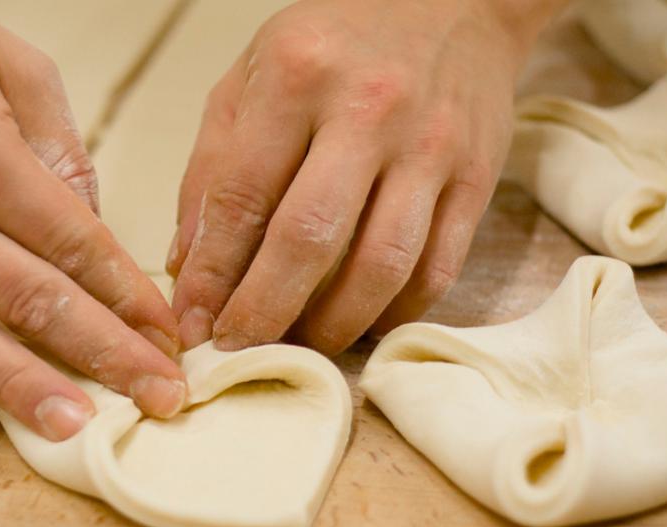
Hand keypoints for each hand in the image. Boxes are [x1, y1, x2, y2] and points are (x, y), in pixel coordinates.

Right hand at [0, 0, 186, 458]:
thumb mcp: (13, 64)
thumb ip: (60, 148)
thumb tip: (93, 226)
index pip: (71, 242)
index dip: (127, 295)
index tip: (166, 335)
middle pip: (26, 296)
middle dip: (101, 353)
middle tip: (155, 395)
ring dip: (17, 386)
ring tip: (71, 427)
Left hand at [168, 0, 566, 353]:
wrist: (455, 5)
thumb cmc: (337, 43)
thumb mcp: (254, 74)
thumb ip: (214, 164)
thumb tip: (189, 264)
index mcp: (297, 73)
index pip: (241, 195)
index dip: (212, 273)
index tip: (191, 321)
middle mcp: (369, 109)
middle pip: (310, 240)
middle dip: (264, 313)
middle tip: (237, 352)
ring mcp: (431, 147)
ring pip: (381, 266)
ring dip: (332, 325)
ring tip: (298, 346)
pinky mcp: (477, 179)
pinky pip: (436, 269)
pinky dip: (393, 313)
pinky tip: (360, 323)